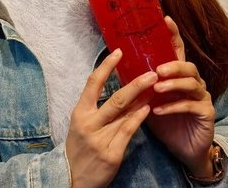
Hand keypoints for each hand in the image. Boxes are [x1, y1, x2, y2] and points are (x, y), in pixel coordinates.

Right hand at [66, 49, 156, 187]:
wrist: (73, 179)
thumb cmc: (80, 147)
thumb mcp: (82, 124)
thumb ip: (98, 108)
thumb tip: (121, 88)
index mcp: (80, 112)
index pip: (92, 83)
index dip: (106, 66)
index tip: (118, 51)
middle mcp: (89, 123)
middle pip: (115, 98)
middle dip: (135, 84)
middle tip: (150, 72)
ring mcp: (100, 139)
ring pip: (124, 113)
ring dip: (141, 98)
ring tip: (154, 86)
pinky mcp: (111, 153)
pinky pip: (128, 131)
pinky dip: (138, 118)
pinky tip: (147, 108)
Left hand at [146, 17, 215, 176]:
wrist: (182, 150)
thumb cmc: (164, 120)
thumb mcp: (149, 99)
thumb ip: (140, 82)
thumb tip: (117, 65)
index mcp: (179, 74)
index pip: (178, 49)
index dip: (173, 34)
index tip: (165, 19)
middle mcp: (194, 82)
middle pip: (188, 65)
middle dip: (173, 65)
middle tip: (157, 69)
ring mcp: (202, 97)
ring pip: (192, 83)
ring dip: (173, 85)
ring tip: (157, 89)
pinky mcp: (206, 113)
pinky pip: (191, 105)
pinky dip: (174, 106)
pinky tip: (159, 110)